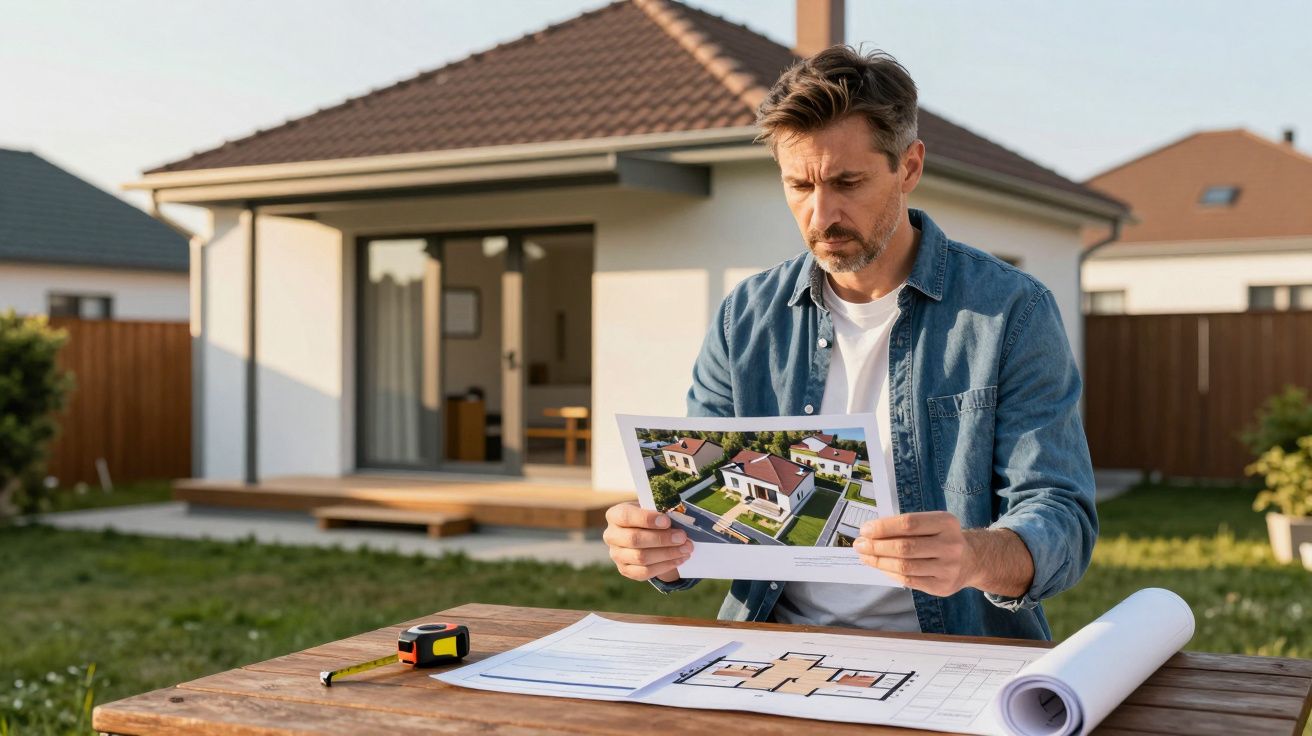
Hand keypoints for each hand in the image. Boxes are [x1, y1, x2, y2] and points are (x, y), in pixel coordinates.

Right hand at [602, 502, 693, 582]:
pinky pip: (644, 572)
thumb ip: (663, 512)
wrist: (645, 533)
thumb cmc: (651, 518)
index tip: (667, 521)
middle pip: (634, 539)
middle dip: (662, 539)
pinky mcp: (625, 570)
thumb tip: (680, 521)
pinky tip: (679, 559)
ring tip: (686, 549)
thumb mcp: (653, 509)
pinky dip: (664, 566)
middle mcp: (611, 535)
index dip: (647, 519)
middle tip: (682, 537)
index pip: (626, 517)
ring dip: (667, 553)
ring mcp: (616, 555)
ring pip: (641, 557)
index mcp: (615, 515)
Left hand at [854, 511, 973, 596]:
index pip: (909, 524)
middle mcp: (950, 545)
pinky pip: (909, 580)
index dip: (883, 527)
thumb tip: (870, 534)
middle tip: (859, 544)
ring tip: (865, 556)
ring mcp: (948, 568)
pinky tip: (880, 567)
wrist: (971, 560)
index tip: (865, 529)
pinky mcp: (943, 587)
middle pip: (904, 547)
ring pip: (904, 566)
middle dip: (876, 546)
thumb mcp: (931, 524)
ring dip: (879, 561)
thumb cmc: (941, 538)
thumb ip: (905, 527)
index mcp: (946, 523)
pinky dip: (890, 573)